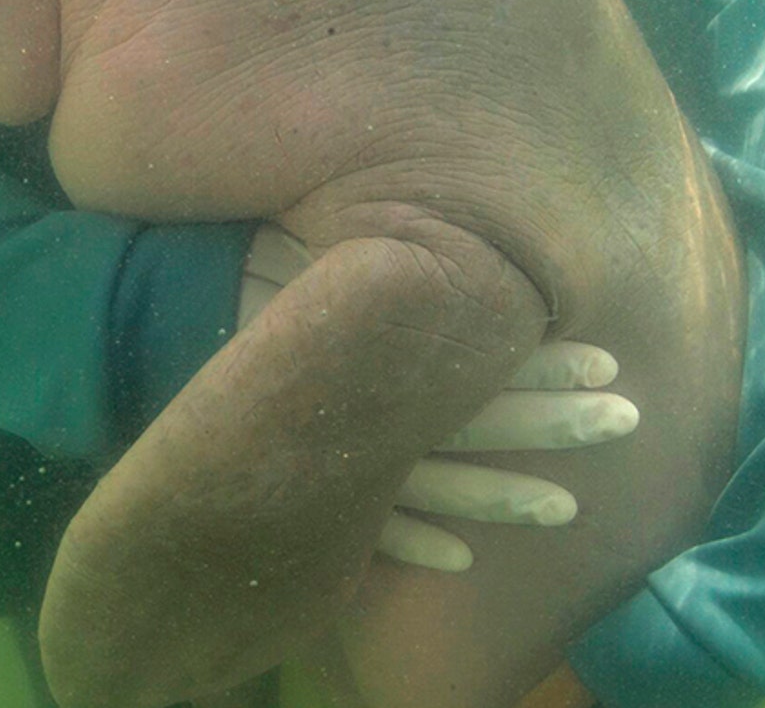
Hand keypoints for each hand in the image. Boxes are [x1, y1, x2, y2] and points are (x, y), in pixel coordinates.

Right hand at [239, 225, 639, 572]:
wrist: (136, 329)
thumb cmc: (224, 271)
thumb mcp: (304, 241)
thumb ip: (371, 240)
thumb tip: (453, 206)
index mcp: (376, 331)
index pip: (479, 348)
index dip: (544, 357)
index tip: (611, 360)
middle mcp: (369, 396)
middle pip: (479, 416)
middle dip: (554, 421)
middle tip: (628, 420)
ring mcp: (337, 454)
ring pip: (439, 486)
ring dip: (505, 497)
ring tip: (568, 508)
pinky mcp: (300, 493)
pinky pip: (368, 529)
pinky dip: (416, 541)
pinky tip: (462, 558)